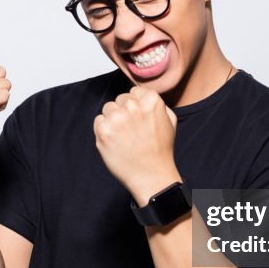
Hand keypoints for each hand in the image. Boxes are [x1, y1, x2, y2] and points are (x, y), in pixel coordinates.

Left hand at [93, 85, 180, 205]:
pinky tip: (116, 141)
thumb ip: (157, 103)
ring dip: (113, 120)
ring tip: (124, 137)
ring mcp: (116, 118)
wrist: (151, 175)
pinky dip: (104, 130)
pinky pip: (98, 121)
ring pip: (108, 108)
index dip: (137, 105)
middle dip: (124, 112)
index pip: (134, 92)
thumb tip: (141, 94)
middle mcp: (133, 106)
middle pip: (120, 99)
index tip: (140, 119)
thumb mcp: (170, 120)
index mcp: (151, 100)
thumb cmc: (161, 149)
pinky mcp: (103, 130)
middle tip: (133, 131)